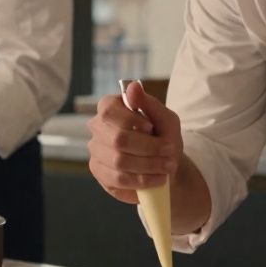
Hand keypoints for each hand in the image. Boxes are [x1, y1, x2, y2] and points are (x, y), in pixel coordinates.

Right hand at [86, 81, 182, 203]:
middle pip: (117, 139)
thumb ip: (149, 103)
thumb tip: (133, 86)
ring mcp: (96, 151)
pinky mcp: (100, 173)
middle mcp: (97, 128)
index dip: (131, 120)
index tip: (151, 128)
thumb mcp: (164, 118)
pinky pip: (118, 180)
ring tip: (167, 167)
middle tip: (170, 152)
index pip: (109, 110)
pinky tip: (157, 179)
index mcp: (109, 107)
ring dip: (149, 166)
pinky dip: (142, 181)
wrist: (164, 165)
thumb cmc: (162, 137)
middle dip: (148, 148)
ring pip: (119, 162)